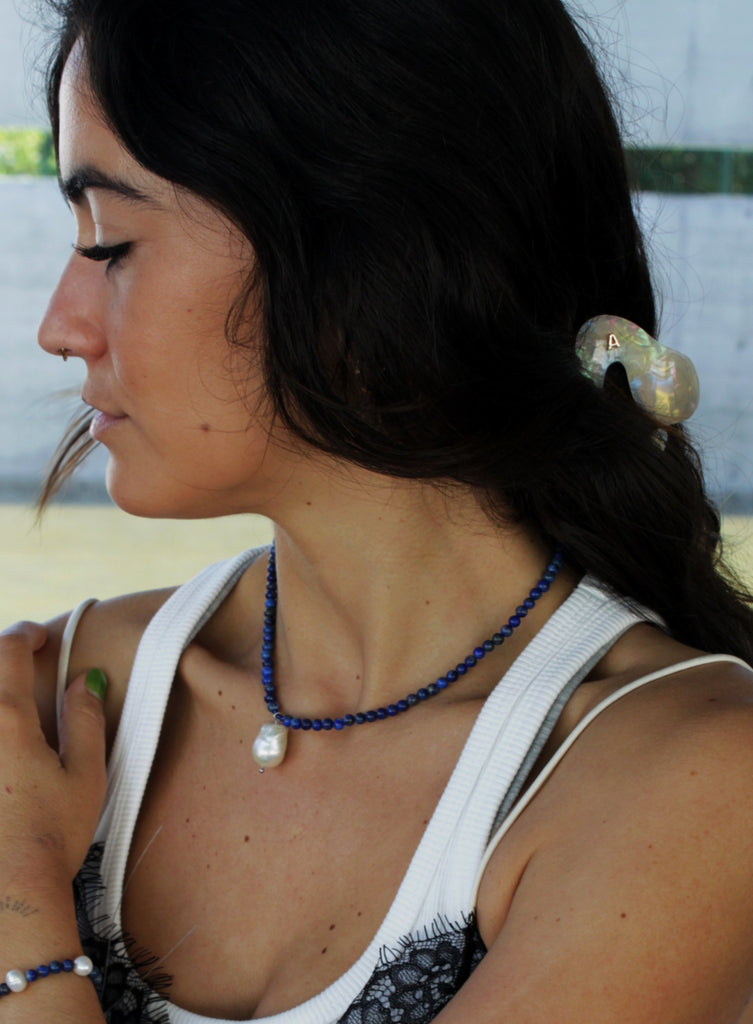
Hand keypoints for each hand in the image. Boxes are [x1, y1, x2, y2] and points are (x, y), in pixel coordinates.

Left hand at [0, 622, 106, 891]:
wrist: (6, 897)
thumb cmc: (50, 837)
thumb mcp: (85, 776)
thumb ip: (86, 719)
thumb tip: (85, 681)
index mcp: (7, 719)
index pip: (8, 650)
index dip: (26, 634)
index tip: (41, 637)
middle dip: (1, 659)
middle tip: (21, 665)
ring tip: (10, 708)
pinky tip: (6, 752)